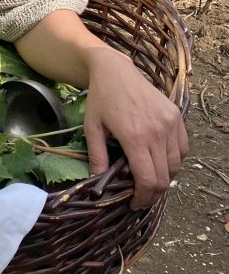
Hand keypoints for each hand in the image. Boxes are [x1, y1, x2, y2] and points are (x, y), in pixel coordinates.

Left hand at [83, 47, 188, 208]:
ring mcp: (170, 123)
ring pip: (175, 165)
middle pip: (164, 177)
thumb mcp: (92, 128)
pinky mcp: (176, 116)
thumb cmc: (100, 99)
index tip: (133, 204)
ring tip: (146, 175)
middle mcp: (157, 131)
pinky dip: (173, 159)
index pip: (148, 180)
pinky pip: (182, 148)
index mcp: (135, 137)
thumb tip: (98, 184)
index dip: (143, 198)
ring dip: (163, 176)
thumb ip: (97, 157)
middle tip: (139, 195)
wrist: (115, 70)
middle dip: (152, 193)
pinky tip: (158, 158)